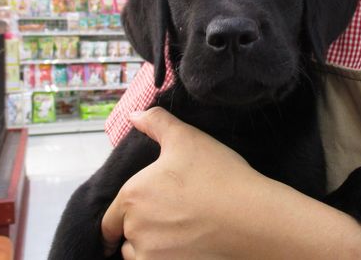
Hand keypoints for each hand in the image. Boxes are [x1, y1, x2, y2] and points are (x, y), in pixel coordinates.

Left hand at [101, 107, 360, 259]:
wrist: (250, 216)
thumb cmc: (216, 175)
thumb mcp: (186, 138)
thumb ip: (156, 122)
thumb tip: (134, 114)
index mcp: (132, 197)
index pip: (110, 219)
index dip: (118, 218)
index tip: (124, 221)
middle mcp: (136, 231)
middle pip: (126, 237)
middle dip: (138, 229)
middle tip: (161, 221)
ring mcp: (153, 256)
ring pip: (139, 256)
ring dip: (147, 248)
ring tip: (171, 236)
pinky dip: (162, 259)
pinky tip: (181, 249)